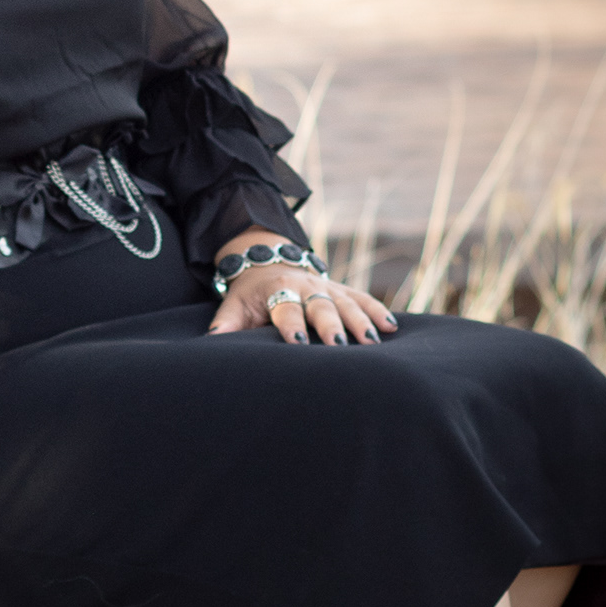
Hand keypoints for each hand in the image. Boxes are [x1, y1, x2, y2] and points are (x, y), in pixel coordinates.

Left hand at [207, 234, 396, 347]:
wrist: (268, 261)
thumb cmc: (250, 293)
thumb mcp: (234, 304)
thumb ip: (226, 323)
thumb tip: (213, 341)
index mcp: (277, 289)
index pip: (285, 308)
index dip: (291, 324)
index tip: (297, 343)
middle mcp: (306, 285)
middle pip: (321, 305)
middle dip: (330, 324)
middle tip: (339, 345)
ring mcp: (327, 286)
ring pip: (347, 302)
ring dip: (361, 321)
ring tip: (373, 341)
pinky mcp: (342, 289)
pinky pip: (363, 298)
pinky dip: (378, 311)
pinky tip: (392, 327)